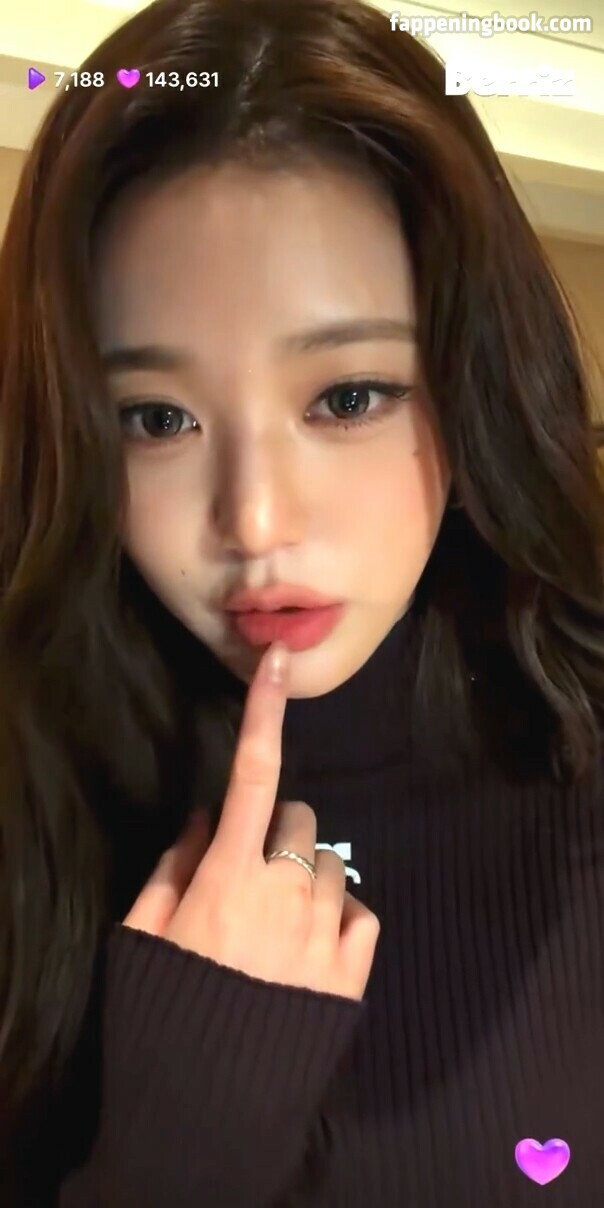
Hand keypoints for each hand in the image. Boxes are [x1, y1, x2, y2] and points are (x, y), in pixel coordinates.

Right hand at [124, 643, 379, 999]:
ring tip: (278, 922)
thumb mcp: (142, 936)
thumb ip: (173, 866)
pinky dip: (339, 915)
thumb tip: (203, 816)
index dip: (263, 712)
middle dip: (277, 830)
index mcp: (226, 876)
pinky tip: (313, 944)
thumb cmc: (163, 1011)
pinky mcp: (353, 970)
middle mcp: (282, 890)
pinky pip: (361, 912)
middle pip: (299, 817)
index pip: (249, 774)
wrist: (210, 1108)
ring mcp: (324, 929)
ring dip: (306, 874)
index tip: (276, 662)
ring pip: (331, 861)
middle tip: (250, 873)